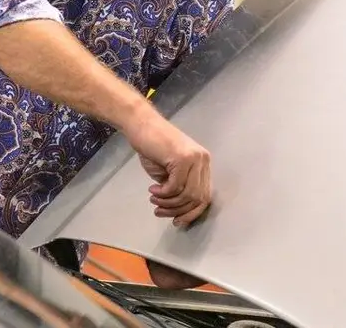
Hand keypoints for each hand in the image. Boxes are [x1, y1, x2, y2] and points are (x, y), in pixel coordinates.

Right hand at [121, 108, 212, 227]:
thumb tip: (180, 212)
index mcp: (203, 163)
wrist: (141, 125)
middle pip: (198, 198)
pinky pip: (175, 187)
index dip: (192, 213)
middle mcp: (203, 160)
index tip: (177, 221)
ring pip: (187, 194)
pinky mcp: (182, 158)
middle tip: (160, 212)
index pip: (205, 195)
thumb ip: (178, 188)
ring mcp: (195, 158)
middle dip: (178, 211)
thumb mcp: (169, 172)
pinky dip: (163, 194)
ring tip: (154, 201)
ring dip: (168, 203)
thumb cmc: (152, 146)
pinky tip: (152, 191)